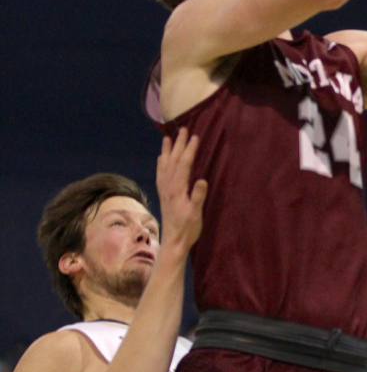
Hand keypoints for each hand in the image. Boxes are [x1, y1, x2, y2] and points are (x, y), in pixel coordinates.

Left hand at [156, 129, 207, 253]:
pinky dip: (161, 163)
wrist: (173, 242)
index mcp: (177, 189)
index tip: (195, 136)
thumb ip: (197, 197)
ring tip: (167, 138)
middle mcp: (168, 186)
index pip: (183, 164)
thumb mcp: (195, 214)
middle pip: (173, 161)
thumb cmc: (188, 228)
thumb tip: (201, 180)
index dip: (189, 150)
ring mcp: (164, 190)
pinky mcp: (163, 194)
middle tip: (182, 129)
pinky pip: (160, 174)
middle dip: (178, 144)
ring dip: (167, 151)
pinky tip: (161, 159)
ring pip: (164, 165)